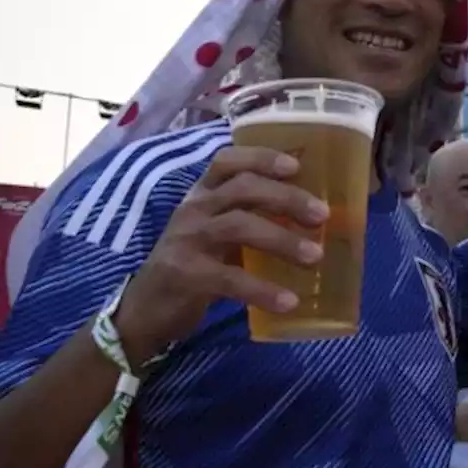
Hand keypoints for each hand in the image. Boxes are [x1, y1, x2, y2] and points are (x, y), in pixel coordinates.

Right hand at [113, 146, 328, 362]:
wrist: (145, 310)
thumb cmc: (194, 263)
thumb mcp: (216, 232)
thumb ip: (250, 216)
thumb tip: (309, 214)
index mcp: (202, 194)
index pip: (227, 161)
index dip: (261, 157)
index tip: (296, 165)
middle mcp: (193, 209)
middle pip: (243, 188)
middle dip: (286, 198)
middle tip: (322, 216)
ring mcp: (187, 240)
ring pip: (239, 226)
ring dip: (282, 240)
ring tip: (316, 256)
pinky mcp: (185, 275)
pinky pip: (230, 278)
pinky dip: (263, 289)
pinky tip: (289, 302)